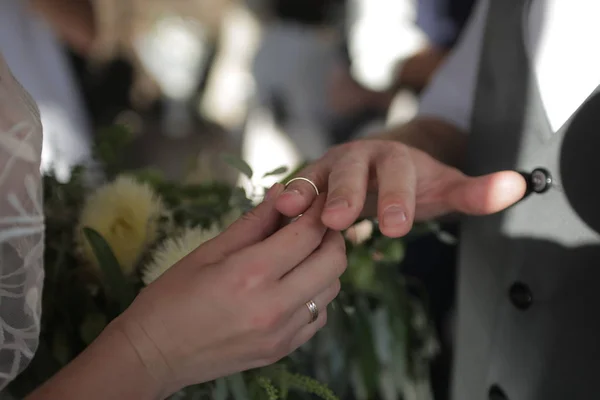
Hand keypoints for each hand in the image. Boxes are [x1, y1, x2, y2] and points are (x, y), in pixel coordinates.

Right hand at [116, 184, 345, 395]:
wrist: (155, 354)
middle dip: (331, 236)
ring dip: (325, 266)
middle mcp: (275, 305)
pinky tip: (294, 286)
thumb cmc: (172, 297)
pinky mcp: (283, 350)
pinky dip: (316, 295)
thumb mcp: (208, 251)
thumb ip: (253, 222)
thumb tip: (282, 192)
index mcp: (252, 273)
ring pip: (331, 289)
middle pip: (333, 261)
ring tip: (302, 255)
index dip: (317, 210)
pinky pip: (319, 316)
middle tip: (314, 225)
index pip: (308, 233)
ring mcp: (283, 333)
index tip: (315, 200)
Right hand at [275, 140, 526, 236]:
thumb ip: (477, 192)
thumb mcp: (444, 188)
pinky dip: (283, 199)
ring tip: (287, 207)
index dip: (397, 198)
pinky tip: (268, 214)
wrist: (382, 165)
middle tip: (337, 219)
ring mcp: (330, 166)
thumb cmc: (414, 183)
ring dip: (302, 190)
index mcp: (396, 158)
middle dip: (343, 192)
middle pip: (351, 169)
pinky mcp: (309, 180)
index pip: (399, 174)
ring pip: (315, 174)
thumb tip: (521, 185)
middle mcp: (359, 157)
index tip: (397, 227)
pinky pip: (294, 187)